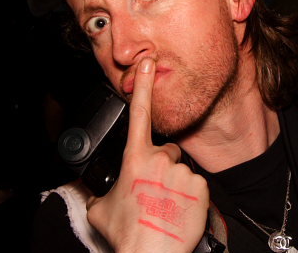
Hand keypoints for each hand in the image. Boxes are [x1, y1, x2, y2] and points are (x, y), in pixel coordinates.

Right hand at [87, 58, 209, 252]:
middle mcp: (161, 159)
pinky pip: (196, 184)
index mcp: (135, 158)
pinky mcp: (201, 185)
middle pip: (166, 152)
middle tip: (153, 191)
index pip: (138, 113)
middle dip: (162, 166)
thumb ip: (100, 192)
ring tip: (165, 205)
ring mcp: (183, 171)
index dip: (143, 86)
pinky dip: (190, 195)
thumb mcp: (101, 209)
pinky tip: (179, 210)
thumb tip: (95, 192)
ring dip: (175, 183)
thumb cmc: (127, 233)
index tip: (148, 64)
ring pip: (181, 170)